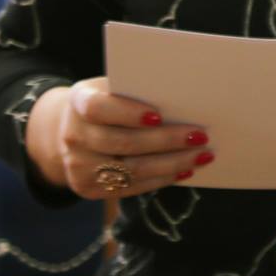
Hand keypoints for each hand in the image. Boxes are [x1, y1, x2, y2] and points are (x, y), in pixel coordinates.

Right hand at [25, 78, 212, 199]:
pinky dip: (160, 179)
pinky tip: (183, 170)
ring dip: (171, 164)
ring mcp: (78, 165)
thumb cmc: (109, 101)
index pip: (99, 109)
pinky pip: (129, 187)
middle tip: (200, 136)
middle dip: (165, 141)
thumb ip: (138, 91)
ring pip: (130, 169)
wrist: (74, 130)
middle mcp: (73, 135)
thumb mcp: (114, 88)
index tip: (158, 116)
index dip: (128, 113)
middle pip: (122, 142)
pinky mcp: (87, 188)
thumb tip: (187, 96)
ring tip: (201, 156)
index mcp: (79, 101)